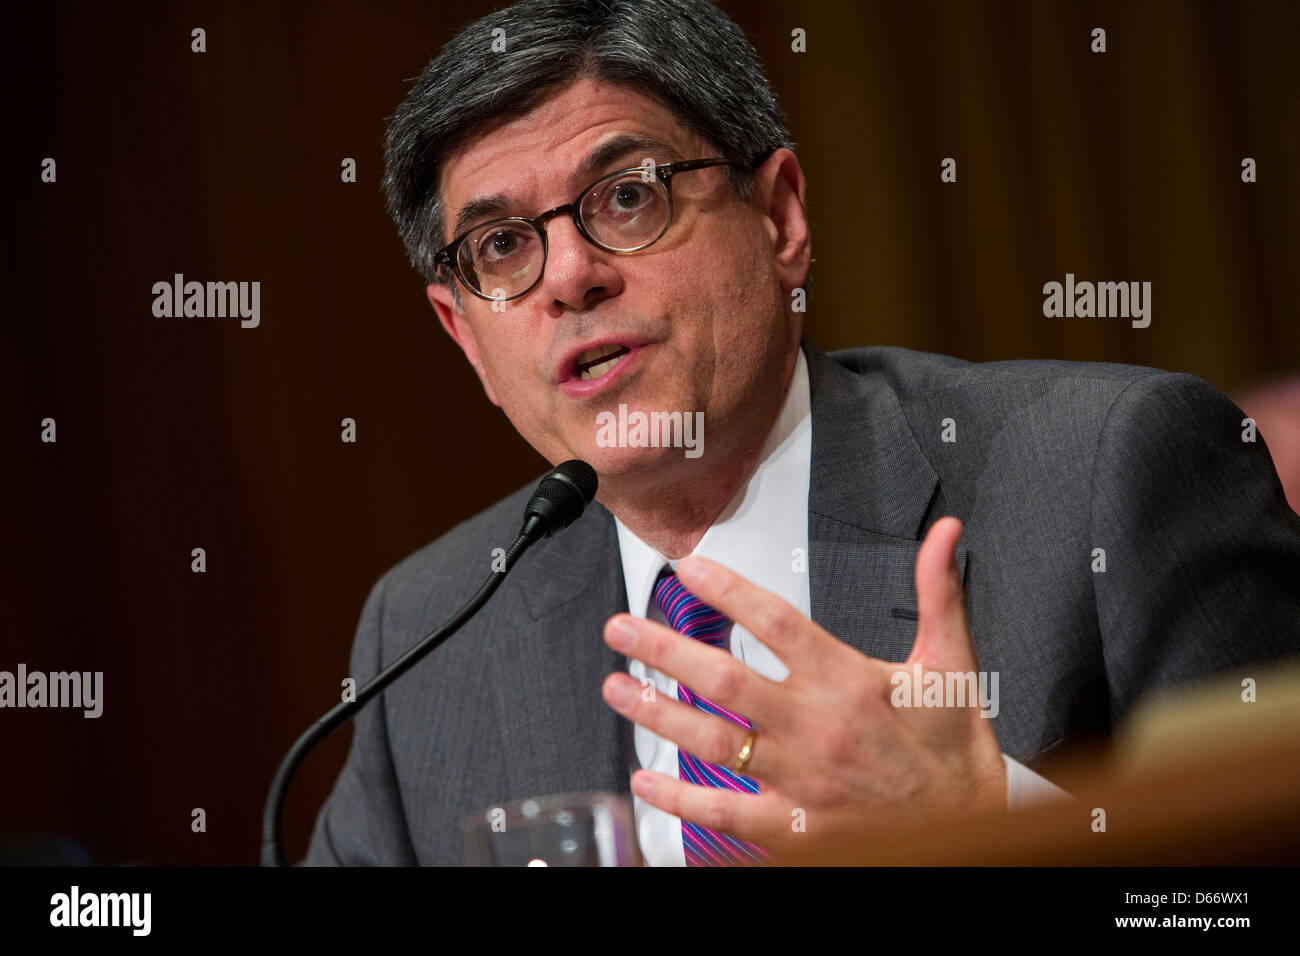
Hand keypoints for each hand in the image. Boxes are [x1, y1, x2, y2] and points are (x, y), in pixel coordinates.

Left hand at [600, 516, 1006, 860]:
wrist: (970, 830)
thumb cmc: (953, 750)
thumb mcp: (951, 664)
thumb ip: (938, 593)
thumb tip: (943, 534)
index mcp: (850, 681)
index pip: (777, 623)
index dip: (728, 592)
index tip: (690, 568)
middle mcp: (816, 728)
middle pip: (724, 680)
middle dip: (664, 651)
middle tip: (622, 628)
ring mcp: (800, 780)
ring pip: (712, 741)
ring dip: (656, 714)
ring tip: (616, 688)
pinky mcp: (793, 828)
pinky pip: (725, 813)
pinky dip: (680, 801)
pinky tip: (645, 782)